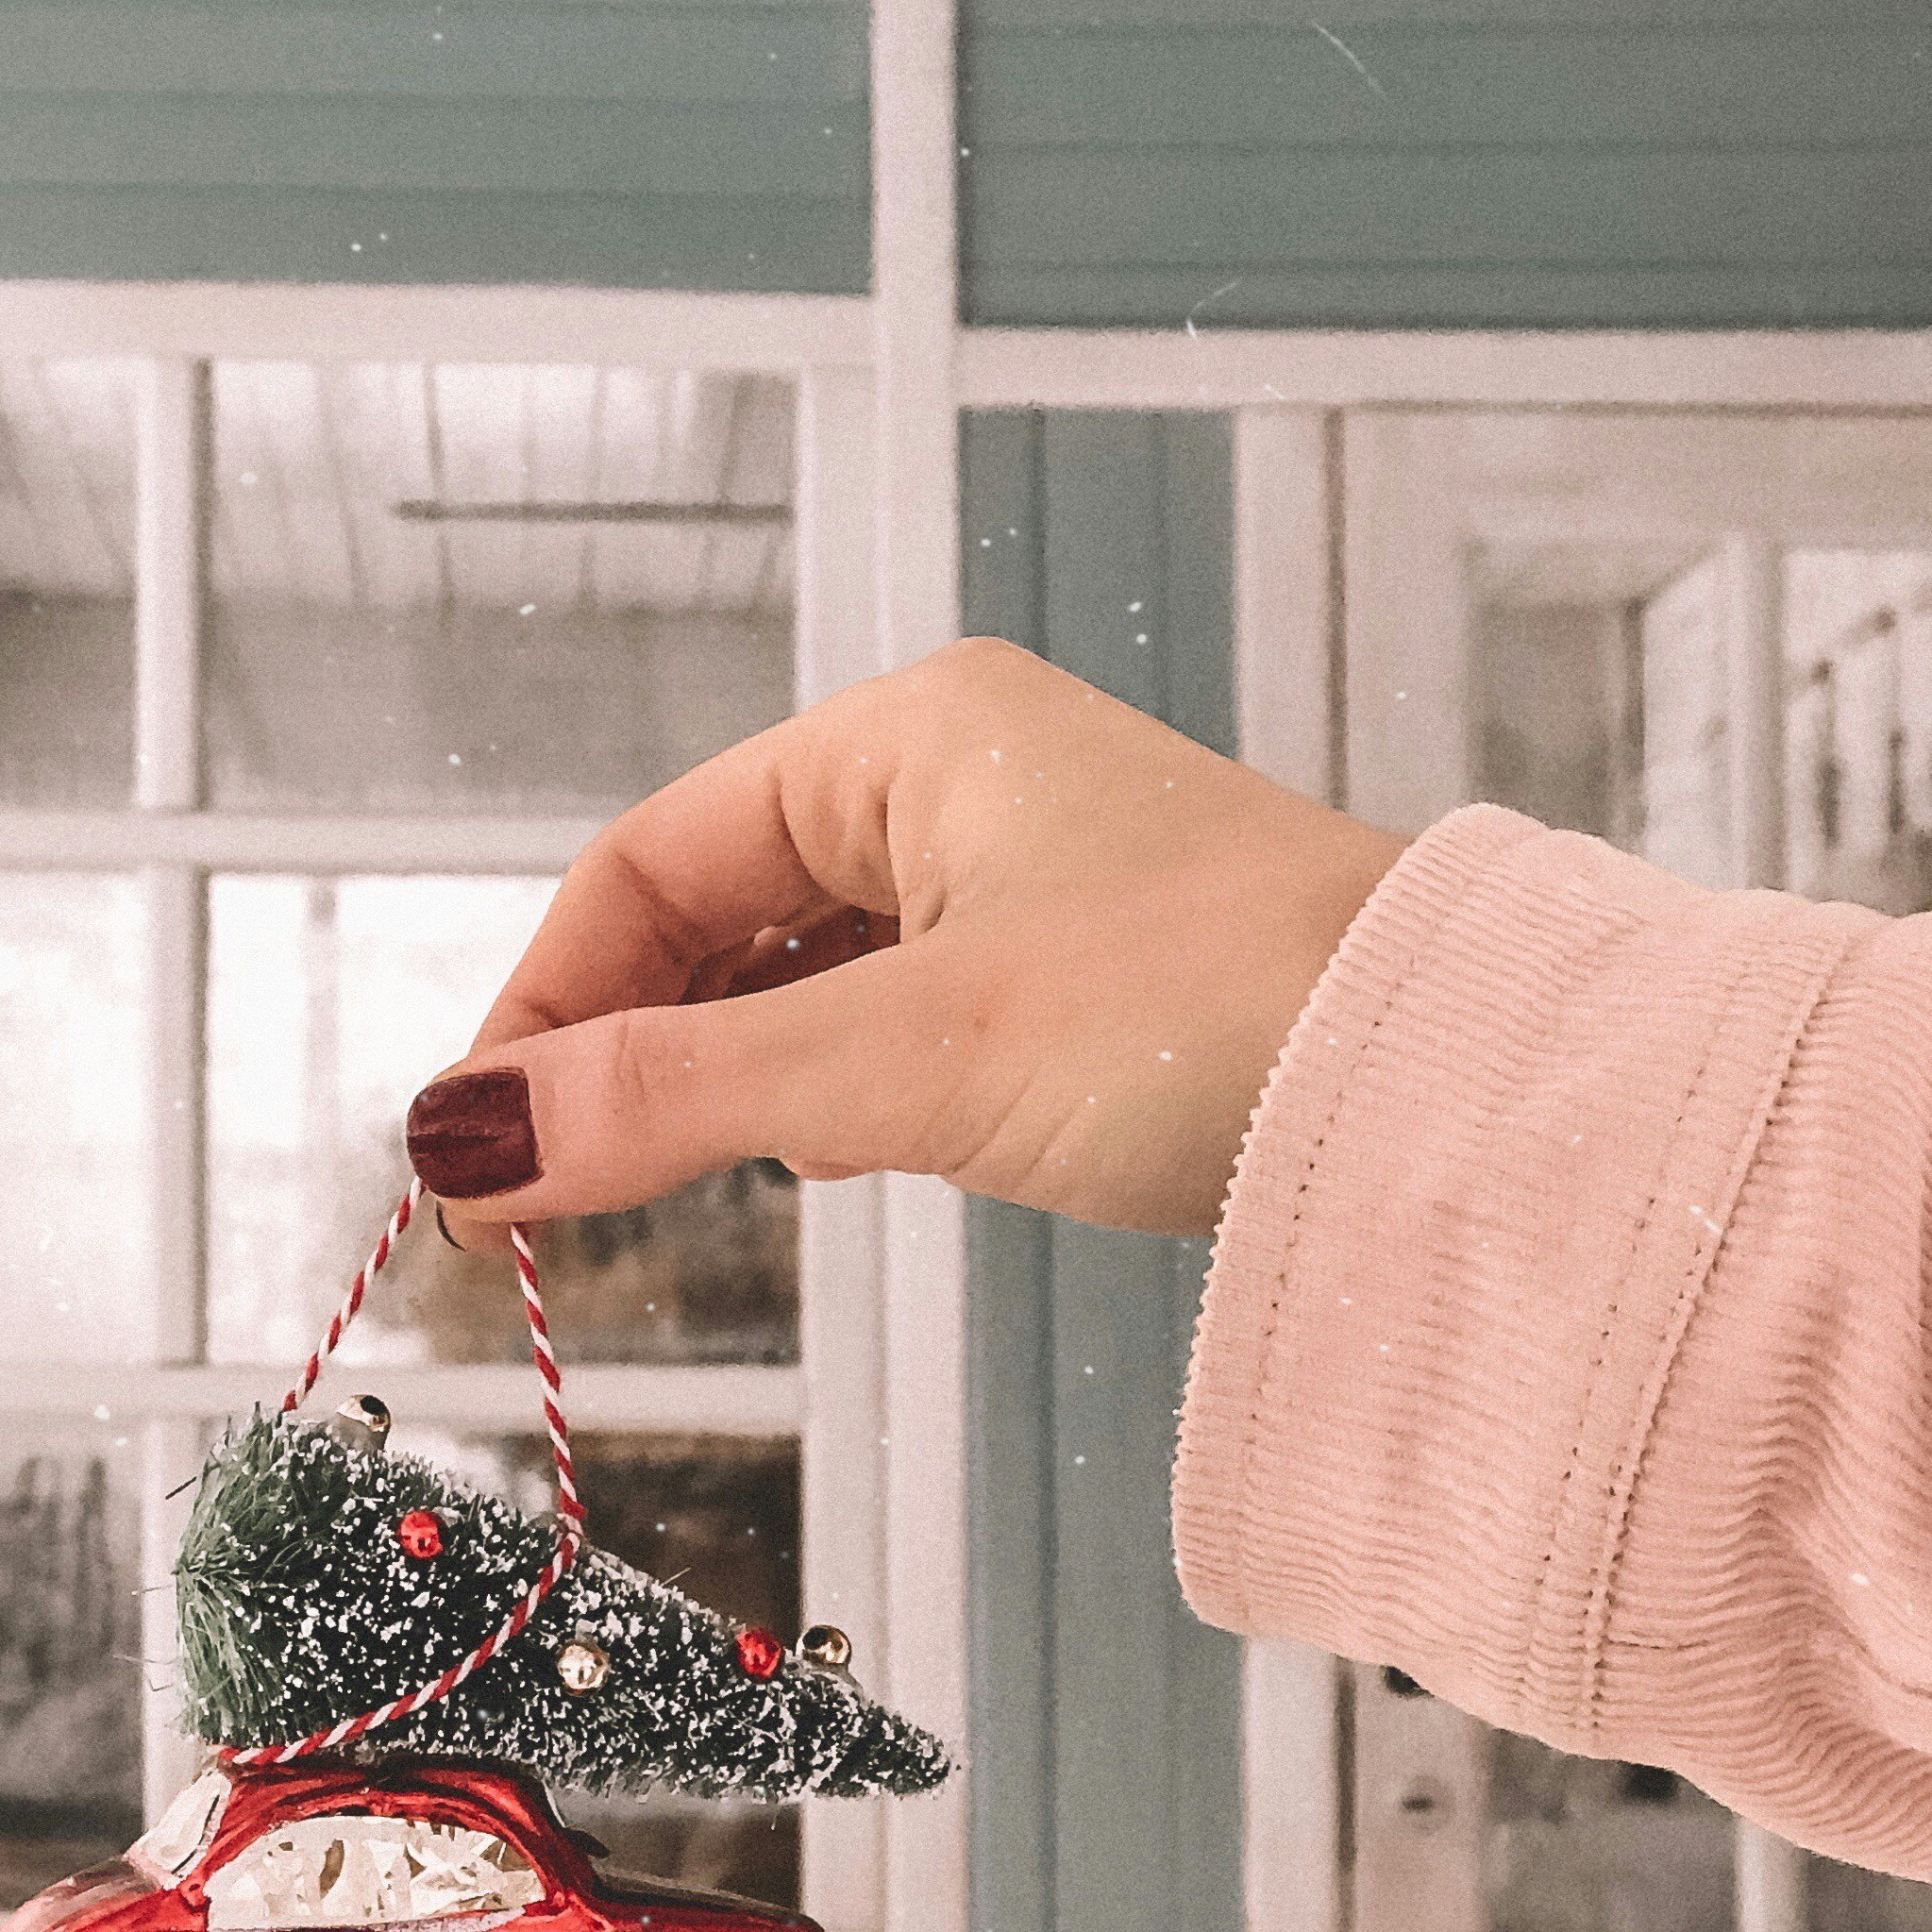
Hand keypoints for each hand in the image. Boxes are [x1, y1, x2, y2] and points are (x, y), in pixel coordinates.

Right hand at [406, 638, 1407, 1240]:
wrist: (1464, 1089)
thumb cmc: (1216, 1010)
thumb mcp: (904, 1058)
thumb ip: (676, 1094)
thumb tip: (467, 1135)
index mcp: (907, 738)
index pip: (649, 861)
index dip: (545, 1004)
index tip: (476, 1145)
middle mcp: (961, 785)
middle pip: (715, 914)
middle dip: (624, 1048)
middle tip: (541, 1194)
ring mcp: (1026, 882)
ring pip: (802, 976)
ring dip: (723, 1079)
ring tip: (669, 1182)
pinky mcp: (1079, 983)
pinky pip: (894, 1022)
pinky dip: (828, 1094)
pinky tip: (821, 1161)